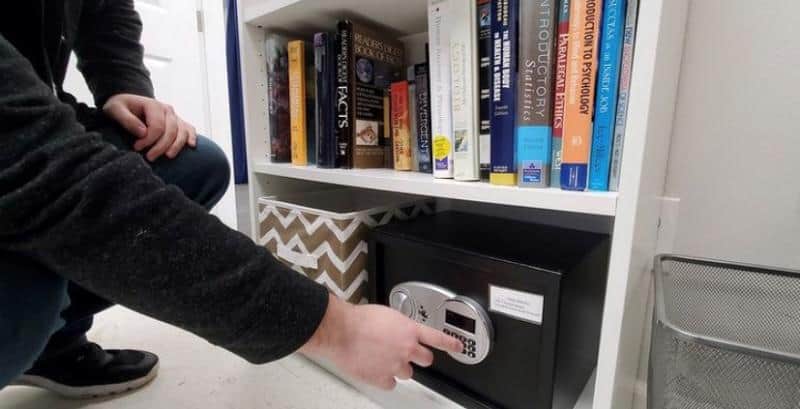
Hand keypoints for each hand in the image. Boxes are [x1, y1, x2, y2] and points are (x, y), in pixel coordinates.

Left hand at [103, 94, 196, 161]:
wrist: (127, 104)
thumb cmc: (120, 108)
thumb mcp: (115, 109)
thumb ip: (126, 120)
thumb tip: (142, 132)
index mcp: (153, 105)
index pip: (157, 126)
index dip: (148, 140)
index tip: (136, 148)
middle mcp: (167, 110)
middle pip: (171, 131)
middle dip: (161, 146)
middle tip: (149, 158)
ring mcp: (174, 116)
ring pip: (182, 133)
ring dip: (176, 146)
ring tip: (167, 157)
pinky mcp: (178, 123)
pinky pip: (189, 129)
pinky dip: (192, 137)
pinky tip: (191, 146)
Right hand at [300, 295, 462, 389]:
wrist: (341, 331)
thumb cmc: (358, 319)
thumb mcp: (386, 314)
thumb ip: (398, 324)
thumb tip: (398, 329)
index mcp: (409, 329)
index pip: (437, 338)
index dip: (451, 344)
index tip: (458, 347)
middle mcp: (406, 348)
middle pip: (426, 359)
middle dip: (419, 357)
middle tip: (407, 353)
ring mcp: (396, 365)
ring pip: (408, 373)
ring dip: (399, 367)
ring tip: (384, 358)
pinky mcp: (383, 378)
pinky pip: (391, 383)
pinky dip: (385, 378)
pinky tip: (376, 369)